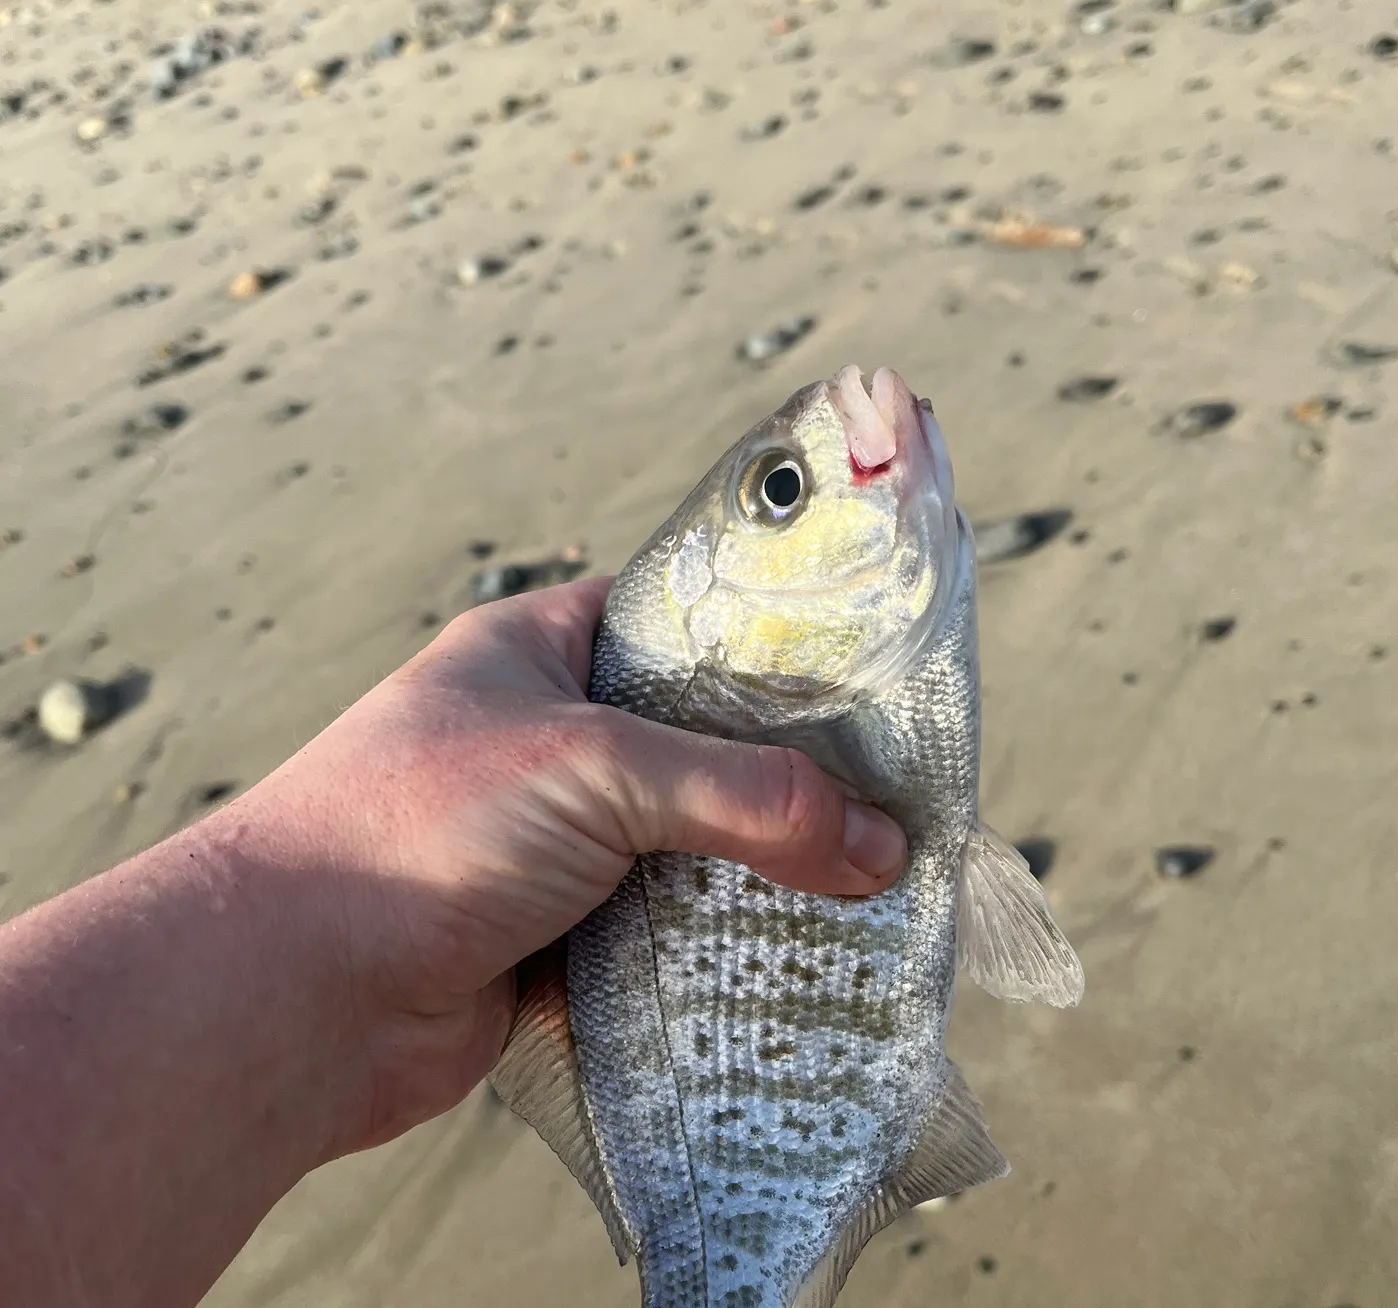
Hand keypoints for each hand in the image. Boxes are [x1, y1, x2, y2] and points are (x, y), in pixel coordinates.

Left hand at [236, 576, 907, 1155]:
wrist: (287, 998)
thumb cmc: (419, 827)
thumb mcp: (595, 769)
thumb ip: (743, 796)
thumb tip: (879, 846)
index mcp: (542, 650)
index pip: (678, 619)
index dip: (768, 642)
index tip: (864, 673)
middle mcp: (549, 739)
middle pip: (697, 746)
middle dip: (783, 777)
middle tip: (891, 794)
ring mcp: (552, 841)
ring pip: (687, 846)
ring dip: (758, 873)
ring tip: (871, 884)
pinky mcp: (556, 937)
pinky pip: (663, 933)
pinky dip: (718, 950)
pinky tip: (799, 960)